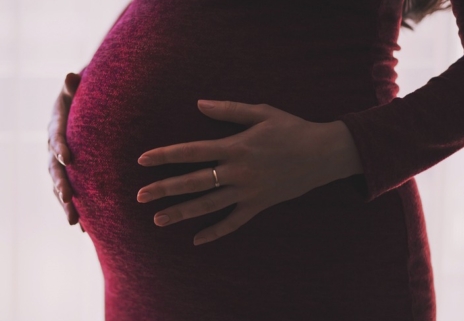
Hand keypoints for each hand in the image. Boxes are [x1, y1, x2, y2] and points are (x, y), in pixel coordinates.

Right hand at [48, 72, 84, 232]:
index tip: (67, 157)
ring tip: (74, 222)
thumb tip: (71, 75)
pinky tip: (85, 230)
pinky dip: (77, 210)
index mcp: (55, 126)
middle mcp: (53, 148)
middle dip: (61, 184)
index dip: (59, 146)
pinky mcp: (69, 176)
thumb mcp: (78, 88)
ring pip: (59, 187)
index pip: (55, 137)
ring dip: (66, 205)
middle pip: (54, 169)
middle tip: (68, 197)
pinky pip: (70, 195)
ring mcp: (59, 165)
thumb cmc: (82, 95)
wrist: (83, 108)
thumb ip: (74, 86)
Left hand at [136, 100, 362, 245]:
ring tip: (158, 219)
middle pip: (193, 182)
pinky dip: (216, 232)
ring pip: (209, 205)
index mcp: (235, 147)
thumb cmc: (292, 129)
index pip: (191, 151)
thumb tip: (198, 104)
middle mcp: (237, 171)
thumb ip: (228, 110)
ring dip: (182, 213)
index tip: (142, 160)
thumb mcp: (261, 112)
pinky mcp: (259, 205)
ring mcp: (248, 191)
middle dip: (164, 189)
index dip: (165, 155)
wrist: (324, 154)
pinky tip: (197, 240)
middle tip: (140, 196)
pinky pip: (234, 222)